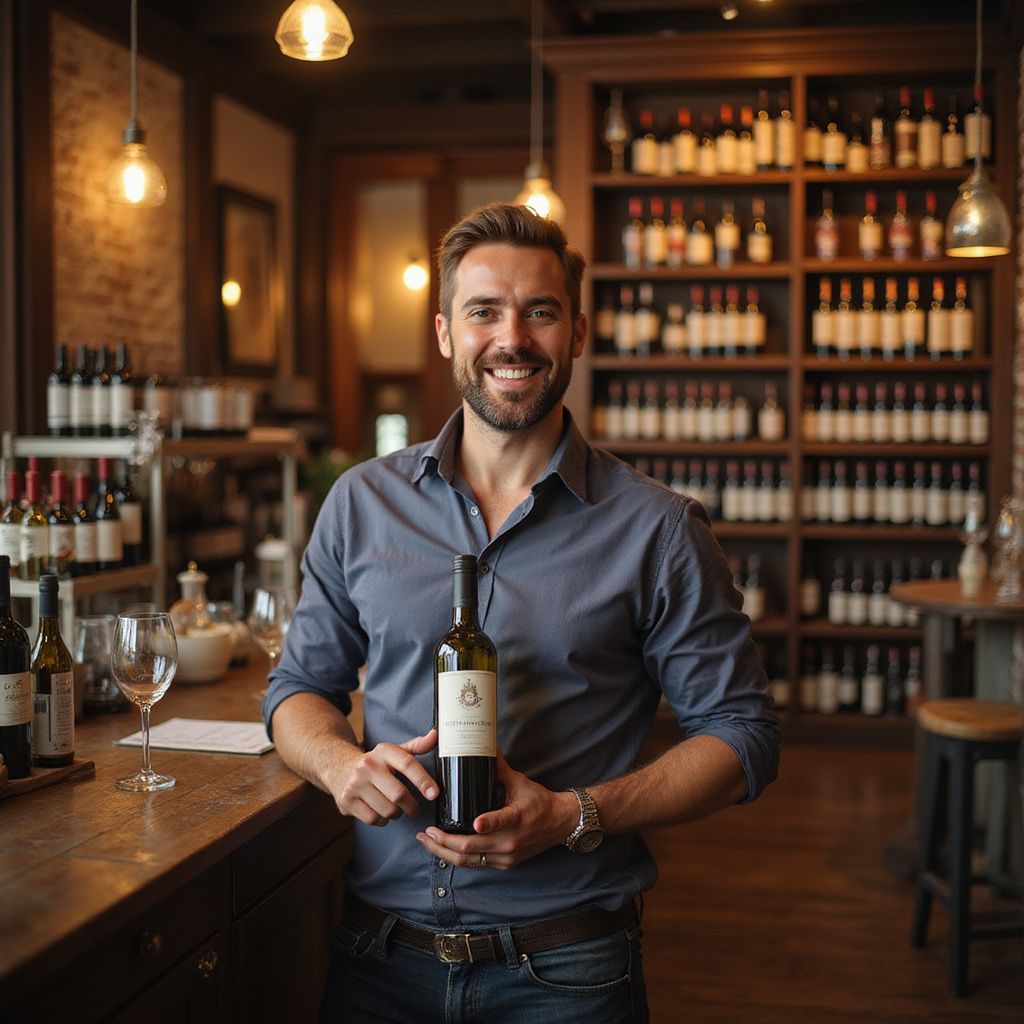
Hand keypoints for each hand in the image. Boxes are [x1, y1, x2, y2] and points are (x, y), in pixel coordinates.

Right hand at [332, 729, 437, 826]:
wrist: (340, 769)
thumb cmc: (375, 763)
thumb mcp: (394, 752)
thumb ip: (416, 746)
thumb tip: (435, 735)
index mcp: (383, 751)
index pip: (407, 764)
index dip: (423, 780)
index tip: (434, 793)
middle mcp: (367, 765)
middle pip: (398, 794)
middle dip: (411, 806)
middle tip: (413, 807)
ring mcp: (354, 784)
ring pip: (387, 810)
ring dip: (396, 814)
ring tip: (394, 807)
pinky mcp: (346, 801)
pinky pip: (373, 819)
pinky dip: (382, 820)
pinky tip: (380, 811)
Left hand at [415, 751, 578, 869]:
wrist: (560, 824)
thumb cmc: (539, 801)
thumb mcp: (520, 782)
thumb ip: (499, 768)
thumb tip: (485, 746)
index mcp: (518, 817)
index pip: (501, 821)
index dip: (487, 824)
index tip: (473, 823)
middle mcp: (511, 841)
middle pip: (473, 847)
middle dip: (445, 842)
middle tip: (426, 832)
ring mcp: (507, 856)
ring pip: (470, 861)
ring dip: (445, 853)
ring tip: (427, 842)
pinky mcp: (505, 864)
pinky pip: (476, 865)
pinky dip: (457, 858)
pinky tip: (442, 850)